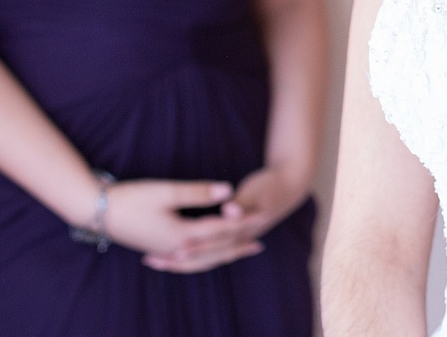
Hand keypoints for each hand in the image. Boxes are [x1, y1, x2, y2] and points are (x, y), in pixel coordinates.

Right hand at [101, 179, 258, 270]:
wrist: (96, 211)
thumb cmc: (131, 197)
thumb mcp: (167, 190)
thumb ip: (199, 192)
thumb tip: (228, 192)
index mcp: (181, 235)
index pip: (220, 230)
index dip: (243, 222)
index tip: (263, 216)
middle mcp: (175, 248)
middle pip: (214, 251)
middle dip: (237, 245)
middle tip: (259, 245)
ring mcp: (164, 251)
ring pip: (200, 259)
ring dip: (221, 255)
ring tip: (238, 251)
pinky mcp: (156, 248)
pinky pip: (186, 260)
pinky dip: (201, 259)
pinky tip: (203, 254)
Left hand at [143, 165, 309, 273]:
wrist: (291, 185)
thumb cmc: (272, 185)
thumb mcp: (256, 191)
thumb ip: (241, 203)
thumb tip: (228, 209)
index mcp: (245, 230)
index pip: (217, 243)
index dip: (195, 246)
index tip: (175, 249)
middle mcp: (240, 240)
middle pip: (209, 256)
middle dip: (181, 259)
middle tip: (155, 260)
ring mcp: (239, 239)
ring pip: (208, 258)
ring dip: (185, 261)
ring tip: (159, 261)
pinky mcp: (234, 236)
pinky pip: (211, 252)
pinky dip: (194, 254)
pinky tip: (179, 252)